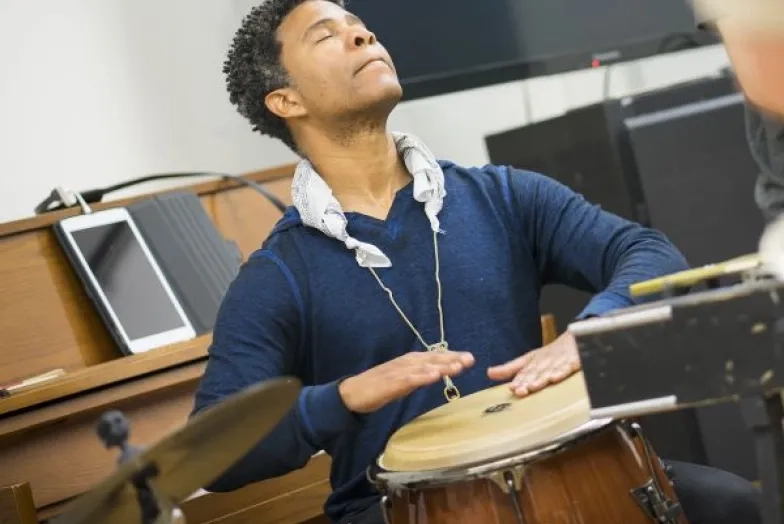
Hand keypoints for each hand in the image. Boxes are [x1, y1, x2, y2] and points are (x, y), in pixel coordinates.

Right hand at [339, 350, 474, 413]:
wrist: (353, 393)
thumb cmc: (378, 387)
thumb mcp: (404, 381)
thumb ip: (419, 377)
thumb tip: (436, 374)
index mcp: (409, 362)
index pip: (434, 357)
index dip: (451, 356)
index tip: (469, 358)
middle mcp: (406, 363)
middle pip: (432, 358)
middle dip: (451, 358)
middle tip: (470, 359)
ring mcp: (398, 372)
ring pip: (423, 367)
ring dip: (440, 366)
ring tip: (457, 366)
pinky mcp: (390, 383)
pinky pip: (408, 379)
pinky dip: (421, 376)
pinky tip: (433, 376)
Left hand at [487, 332, 579, 396]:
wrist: (573, 339)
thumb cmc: (548, 355)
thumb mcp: (528, 360)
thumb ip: (509, 368)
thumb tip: (488, 373)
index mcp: (533, 361)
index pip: (525, 372)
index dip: (519, 380)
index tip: (512, 388)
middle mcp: (544, 361)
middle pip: (535, 372)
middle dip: (527, 381)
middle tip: (520, 391)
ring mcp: (559, 361)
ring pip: (549, 371)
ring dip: (541, 379)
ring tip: (533, 386)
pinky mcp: (573, 361)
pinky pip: (568, 367)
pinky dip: (562, 371)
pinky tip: (556, 377)